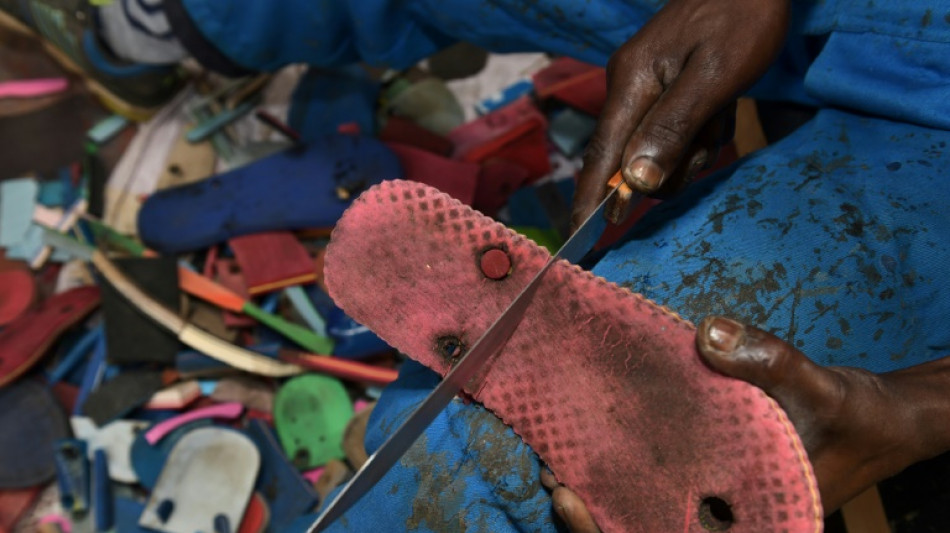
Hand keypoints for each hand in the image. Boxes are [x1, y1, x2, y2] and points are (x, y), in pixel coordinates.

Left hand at [543, 316, 949, 529]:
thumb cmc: (853, 417)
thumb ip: (769, 364)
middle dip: (593, 508)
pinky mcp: (709, 470)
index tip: (570, 500)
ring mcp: (713, 497)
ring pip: (645, 503)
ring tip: (560, 451)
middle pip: (642, 526)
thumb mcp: (819, 388)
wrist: (873, 419)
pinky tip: (597, 435)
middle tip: (552, 471)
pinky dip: (629, 459)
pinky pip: (661, 473)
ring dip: (602, 485)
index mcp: (751, 519)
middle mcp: (725, 516)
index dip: (609, 529)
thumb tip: (707, 335)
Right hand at [572, 0, 788, 228]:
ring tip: (719, 116)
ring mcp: (643, 89)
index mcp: (631, 84)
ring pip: (656, 151)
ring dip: (691, 149)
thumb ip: (673, 128)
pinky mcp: (662, 89)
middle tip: (709, 136)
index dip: (590, 202)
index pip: (601, 157)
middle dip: (670, 167)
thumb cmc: (741, 19)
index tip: (580, 242)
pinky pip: (672, 132)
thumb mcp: (715, 76)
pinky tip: (719, 109)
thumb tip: (637, 183)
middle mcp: (627, 89)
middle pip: (630, 161)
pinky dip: (698, 132)